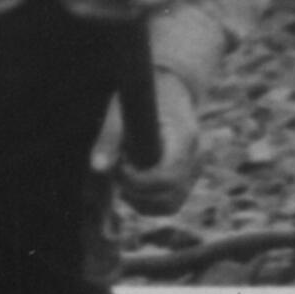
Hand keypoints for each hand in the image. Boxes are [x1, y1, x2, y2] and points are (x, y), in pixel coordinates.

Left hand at [94, 71, 204, 215]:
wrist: (171, 87)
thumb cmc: (143, 97)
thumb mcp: (123, 111)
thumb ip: (109, 139)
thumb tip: (97, 168)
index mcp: (185, 137)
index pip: (166, 178)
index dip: (137, 182)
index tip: (118, 167)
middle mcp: (197, 157)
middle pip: (169, 199)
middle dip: (137, 194)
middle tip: (118, 171)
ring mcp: (197, 169)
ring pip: (169, 206)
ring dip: (141, 200)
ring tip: (124, 173)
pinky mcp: (190, 177)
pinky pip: (170, 202)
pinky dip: (148, 200)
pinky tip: (133, 179)